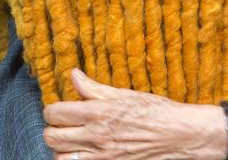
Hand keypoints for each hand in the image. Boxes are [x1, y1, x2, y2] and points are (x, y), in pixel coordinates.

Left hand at [43, 68, 227, 159]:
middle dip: (52, 129)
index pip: (56, 113)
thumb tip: (74, 75)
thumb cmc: (153, 111)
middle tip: (61, 124)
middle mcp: (96, 135)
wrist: (176, 134)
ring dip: (60, 149)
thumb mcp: (123, 94)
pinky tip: (79, 153)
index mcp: (98, 112)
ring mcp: (101, 155)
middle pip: (52, 137)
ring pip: (60, 157)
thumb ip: (94, 88)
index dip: (51, 110)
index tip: (57, 109)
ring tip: (69, 141)